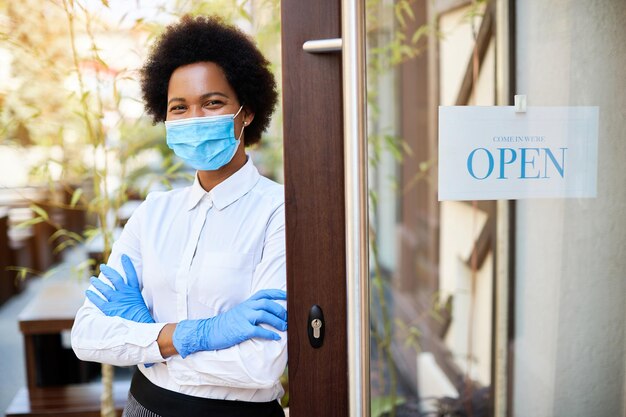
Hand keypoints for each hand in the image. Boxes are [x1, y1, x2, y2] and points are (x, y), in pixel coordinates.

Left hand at [87, 254, 153, 323]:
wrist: (140, 328)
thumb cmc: (143, 319)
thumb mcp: (142, 306)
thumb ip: (134, 300)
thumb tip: (132, 301)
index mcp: (134, 292)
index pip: (132, 275)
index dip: (127, 265)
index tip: (124, 257)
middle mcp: (125, 294)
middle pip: (116, 278)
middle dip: (108, 271)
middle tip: (102, 267)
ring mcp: (117, 300)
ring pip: (105, 288)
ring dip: (98, 283)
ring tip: (92, 279)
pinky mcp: (109, 309)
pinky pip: (98, 300)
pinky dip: (92, 296)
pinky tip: (88, 292)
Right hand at [172, 289, 286, 357]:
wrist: (209, 331)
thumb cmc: (227, 324)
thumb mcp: (240, 312)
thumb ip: (252, 310)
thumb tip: (269, 314)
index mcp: (247, 303)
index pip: (264, 293)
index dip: (277, 293)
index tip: (288, 296)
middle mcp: (246, 308)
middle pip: (267, 304)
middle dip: (280, 310)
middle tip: (288, 318)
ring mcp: (244, 318)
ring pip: (265, 315)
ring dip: (277, 321)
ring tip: (285, 328)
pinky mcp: (242, 330)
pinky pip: (259, 330)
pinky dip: (269, 334)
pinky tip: (276, 338)